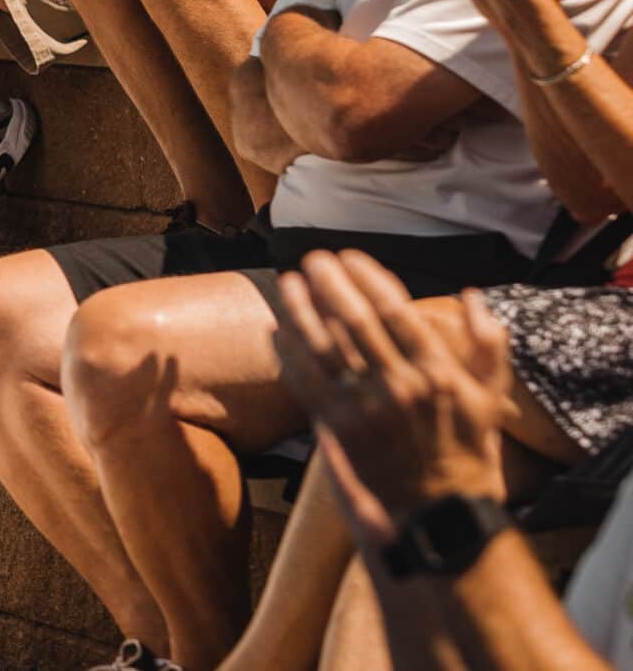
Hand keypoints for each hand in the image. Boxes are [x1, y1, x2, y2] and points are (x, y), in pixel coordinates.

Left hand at [270, 250, 511, 546]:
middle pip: (355, 321)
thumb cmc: (466, 449)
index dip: (368, 278)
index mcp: (438, 372)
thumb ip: (488, 345)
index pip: (396, 311)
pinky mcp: (340, 429)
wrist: (440, 509)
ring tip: (288, 281)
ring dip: (300, 309)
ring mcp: (367, 407)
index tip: (349, 257)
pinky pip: (306, 382)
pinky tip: (276, 330)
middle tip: (314, 259)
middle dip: (330, 284)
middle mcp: (401, 385)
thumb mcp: (489, 397)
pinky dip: (288, 353)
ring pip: (324, 346)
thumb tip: (472, 296)